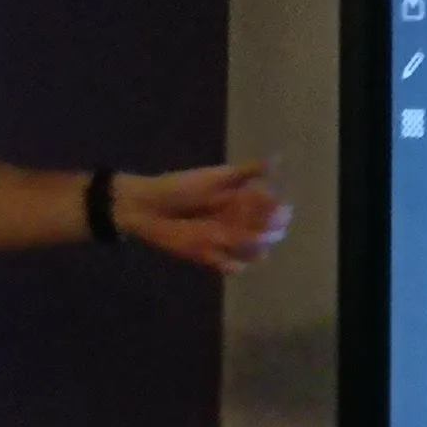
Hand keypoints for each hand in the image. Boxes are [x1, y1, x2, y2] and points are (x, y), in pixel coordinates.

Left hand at [115, 162, 290, 273]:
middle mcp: (240, 223)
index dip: (277, 209)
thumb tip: (278, 159)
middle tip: (255, 222)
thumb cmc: (181, 187)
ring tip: (236, 235)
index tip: (275, 204)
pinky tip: (224, 250)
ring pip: (257, 252)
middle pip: (270, 233)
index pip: (274, 208)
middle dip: (269, 229)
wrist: (148, 206)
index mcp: (244, 201)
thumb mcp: (216, 176)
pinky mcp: (213, 258)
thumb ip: (246, 171)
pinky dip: (235, 263)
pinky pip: (234, 267)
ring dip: (254, 246)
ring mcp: (228, 242)